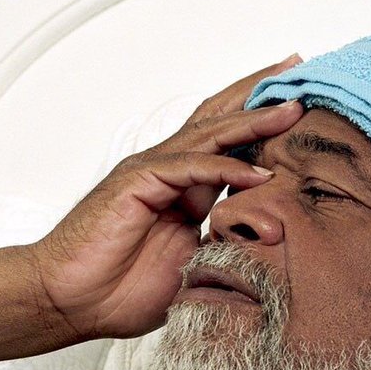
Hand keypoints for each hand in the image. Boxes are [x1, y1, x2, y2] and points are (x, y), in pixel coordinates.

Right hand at [28, 55, 303, 340]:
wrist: (70, 301)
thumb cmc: (117, 290)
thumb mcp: (191, 269)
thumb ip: (223, 250)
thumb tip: (265, 248)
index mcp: (184, 191)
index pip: (229, 144)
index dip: (263, 123)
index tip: (301, 109)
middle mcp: (169, 172)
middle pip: (221, 119)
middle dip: (261, 95)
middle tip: (299, 69)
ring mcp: (152, 173)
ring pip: (210, 134)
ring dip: (254, 119)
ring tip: (293, 107)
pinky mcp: (137, 182)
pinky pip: (191, 167)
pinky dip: (226, 167)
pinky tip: (257, 172)